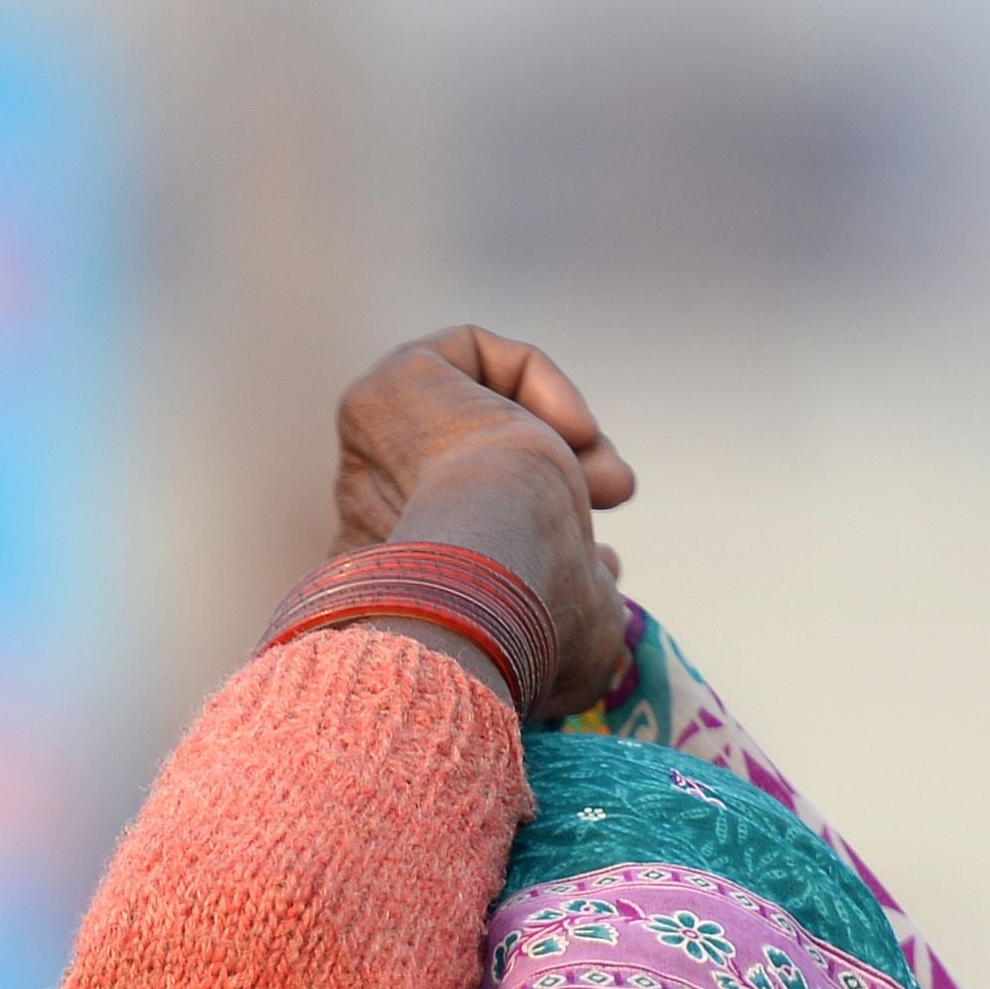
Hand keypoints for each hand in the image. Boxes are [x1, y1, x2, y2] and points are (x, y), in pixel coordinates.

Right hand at [328, 327, 638, 719]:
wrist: (494, 570)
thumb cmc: (534, 627)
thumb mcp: (574, 637)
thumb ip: (581, 605)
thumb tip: (603, 566)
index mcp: (401, 584)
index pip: (470, 538)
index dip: (549, 538)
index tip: (603, 564)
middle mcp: (376, 513)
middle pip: (479, 468)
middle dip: (565, 476)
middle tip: (615, 495)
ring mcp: (375, 447)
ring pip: (478, 409)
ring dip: (559, 432)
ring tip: (603, 475)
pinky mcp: (391, 384)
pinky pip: (467, 351)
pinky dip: (534, 376)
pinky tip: (570, 429)